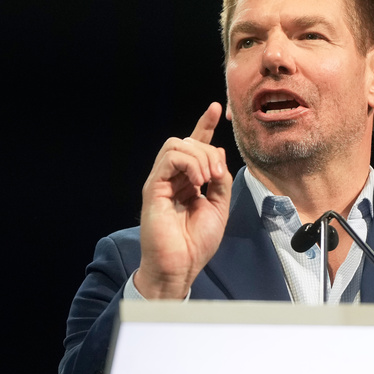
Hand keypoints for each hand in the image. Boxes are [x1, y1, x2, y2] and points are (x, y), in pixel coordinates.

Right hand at [134, 102, 231, 298]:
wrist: (181, 265)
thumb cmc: (197, 242)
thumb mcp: (219, 207)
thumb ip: (221, 180)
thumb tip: (218, 153)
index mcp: (189, 181)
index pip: (195, 147)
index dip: (204, 125)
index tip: (215, 108)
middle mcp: (174, 178)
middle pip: (188, 142)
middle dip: (208, 151)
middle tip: (217, 175)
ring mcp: (161, 181)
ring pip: (177, 145)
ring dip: (199, 156)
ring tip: (208, 179)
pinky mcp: (153, 187)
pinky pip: (169, 158)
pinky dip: (188, 164)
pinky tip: (197, 182)